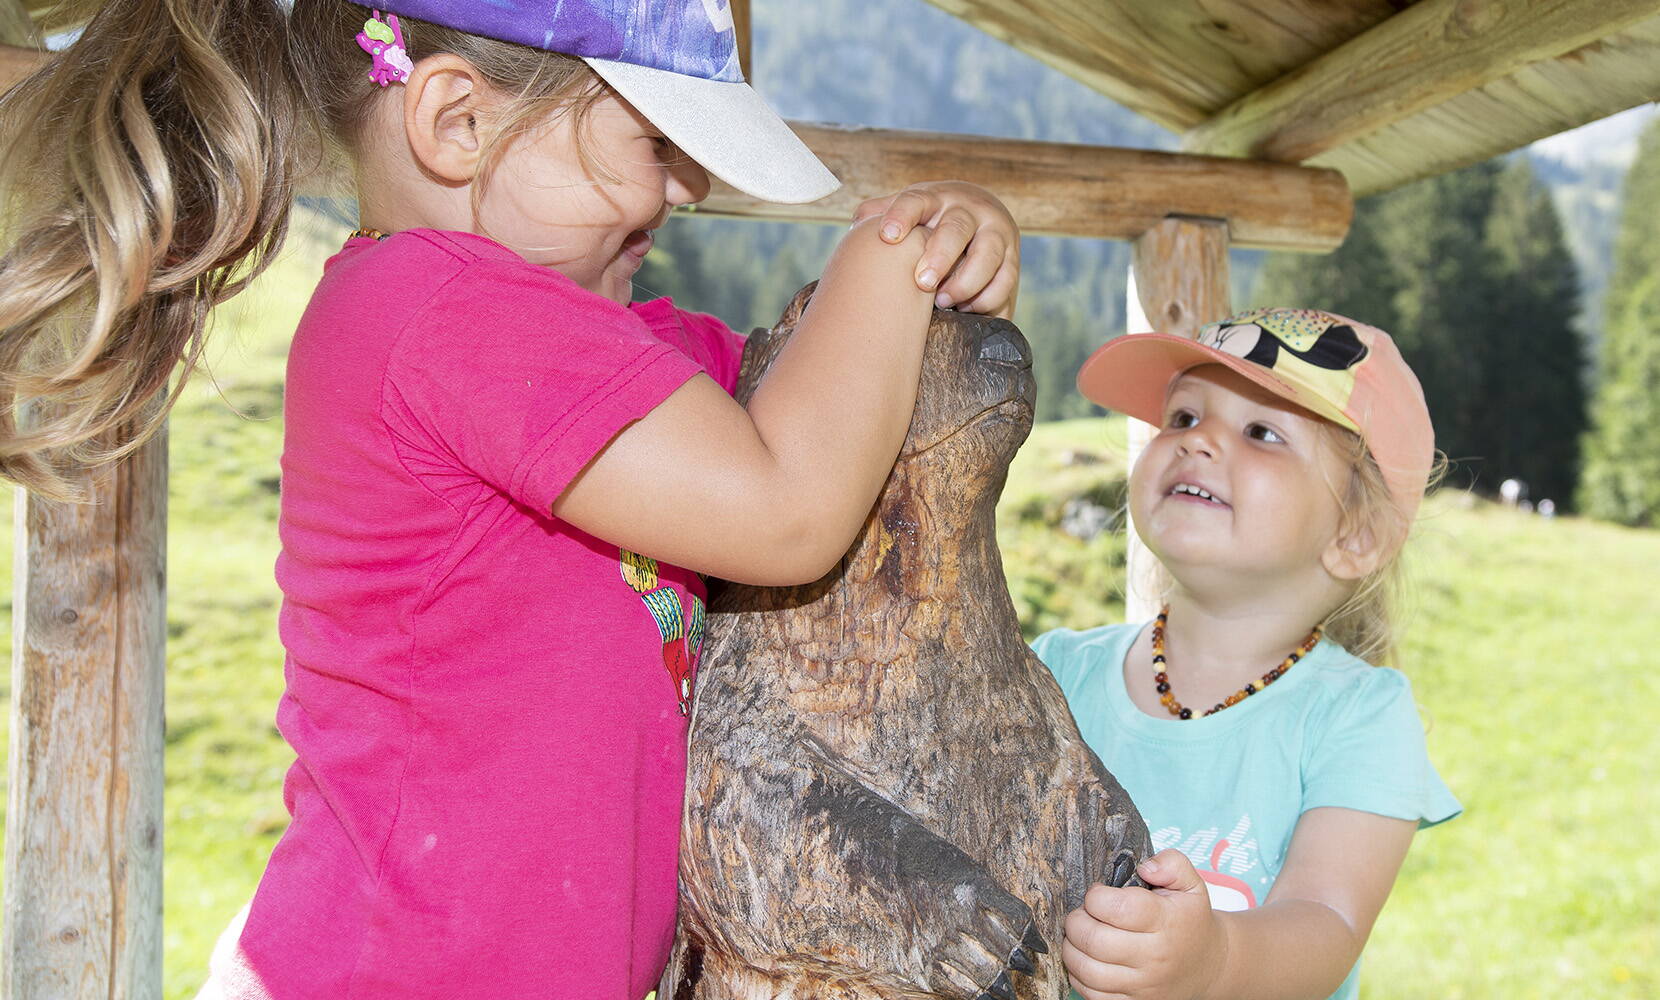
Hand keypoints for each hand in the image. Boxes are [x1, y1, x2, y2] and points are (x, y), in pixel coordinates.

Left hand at [851, 180, 1019, 318]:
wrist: (981, 215)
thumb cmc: (931, 220)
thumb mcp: (908, 211)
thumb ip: (879, 214)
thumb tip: (858, 225)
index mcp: (934, 198)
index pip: (915, 201)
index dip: (901, 216)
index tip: (888, 236)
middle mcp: (969, 210)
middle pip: (956, 230)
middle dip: (940, 257)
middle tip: (922, 283)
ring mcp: (995, 232)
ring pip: (987, 256)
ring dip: (965, 282)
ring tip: (943, 302)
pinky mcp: (1013, 258)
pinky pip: (1005, 280)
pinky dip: (986, 298)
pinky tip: (968, 310)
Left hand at [1062, 849, 1226, 999]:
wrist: (1211, 966)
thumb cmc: (1191, 920)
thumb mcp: (1191, 885)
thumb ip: (1171, 864)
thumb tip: (1144, 867)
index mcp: (1166, 922)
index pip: (1117, 908)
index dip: (1095, 897)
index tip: (1097, 894)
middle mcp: (1155, 957)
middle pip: (1095, 940)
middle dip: (1076, 921)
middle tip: (1082, 913)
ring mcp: (1144, 985)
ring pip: (1088, 970)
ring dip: (1072, 948)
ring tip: (1079, 934)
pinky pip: (1092, 994)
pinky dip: (1078, 975)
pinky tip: (1085, 958)